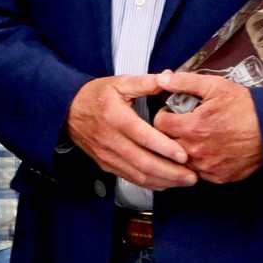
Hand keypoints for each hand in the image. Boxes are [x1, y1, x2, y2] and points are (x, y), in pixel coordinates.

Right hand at [66, 75, 197, 189]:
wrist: (69, 111)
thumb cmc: (97, 95)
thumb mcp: (119, 82)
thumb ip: (144, 82)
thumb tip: (168, 77)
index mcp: (115, 116)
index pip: (142, 136)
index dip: (163, 147)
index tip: (184, 155)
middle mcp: (111, 139)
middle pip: (143, 162)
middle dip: (171, 172)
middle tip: (193, 175)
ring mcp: (108, 155)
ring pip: (138, 175)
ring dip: (164, 181)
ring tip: (185, 181)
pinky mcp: (107, 165)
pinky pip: (131, 179)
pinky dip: (151, 184)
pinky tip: (167, 182)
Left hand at [153, 71, 262, 183]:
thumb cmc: (244, 106)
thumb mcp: (214, 85)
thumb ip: (184, 81)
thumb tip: (162, 77)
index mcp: (192, 127)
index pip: (159, 124)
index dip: (164, 115)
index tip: (173, 112)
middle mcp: (196, 151)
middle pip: (167, 144)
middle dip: (171, 133)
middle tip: (184, 123)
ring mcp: (208, 167)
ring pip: (182, 161)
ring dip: (183, 149)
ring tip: (196, 136)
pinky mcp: (219, 178)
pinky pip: (199, 172)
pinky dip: (199, 162)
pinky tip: (208, 150)